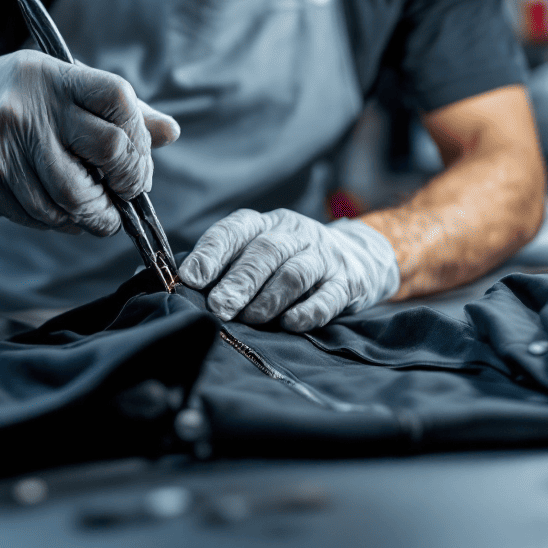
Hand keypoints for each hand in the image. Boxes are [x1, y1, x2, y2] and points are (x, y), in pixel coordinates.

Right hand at [0, 50, 178, 235]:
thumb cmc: (13, 96)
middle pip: (107, 154)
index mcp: (54, 78)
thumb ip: (117, 108)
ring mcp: (3, 151)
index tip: (136, 159)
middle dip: (127, 183)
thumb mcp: (61, 83)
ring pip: (74, 200)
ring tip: (96, 210)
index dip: (140, 139)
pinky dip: (60, 221)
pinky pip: (40, 217)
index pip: (118, 102)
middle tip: (123, 194)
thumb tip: (170, 132)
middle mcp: (28, 111)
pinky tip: (57, 208)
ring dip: (95, 214)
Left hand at [178, 209, 399, 331]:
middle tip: (218, 307)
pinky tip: (291, 323)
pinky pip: (329, 296)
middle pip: (265, 252)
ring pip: (295, 272)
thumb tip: (186, 290)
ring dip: (270, 296)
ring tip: (252, 318)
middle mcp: (294, 234)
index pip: (236, 230)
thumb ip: (228, 268)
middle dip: (239, 281)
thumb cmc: (290, 260)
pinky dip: (309, 311)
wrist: (360, 257)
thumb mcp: (260, 252)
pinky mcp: (347, 282)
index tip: (192, 277)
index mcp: (265, 224)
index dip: (212, 252)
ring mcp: (323, 256)